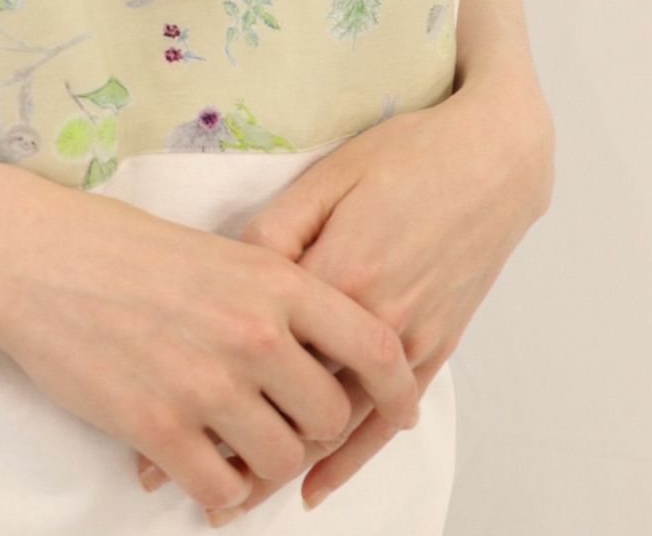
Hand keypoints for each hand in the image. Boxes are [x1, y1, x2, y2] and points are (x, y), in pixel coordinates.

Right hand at [0, 175, 422, 514]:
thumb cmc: (123, 248)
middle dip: (313, 432)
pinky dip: (219, 497)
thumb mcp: (220, 252)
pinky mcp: (158, 428)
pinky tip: (203, 477)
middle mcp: (254, 333)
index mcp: (275, 280)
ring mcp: (207, 383)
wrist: (39, 259)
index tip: (399, 411)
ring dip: (265, 468)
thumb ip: (276, 298)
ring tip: (237, 453)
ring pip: (281, 462)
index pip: (374, 346)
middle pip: (330, 417)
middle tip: (282, 427)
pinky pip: (220, 492)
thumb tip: (318, 353)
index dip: (397, 389)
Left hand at [134, 73, 554, 519]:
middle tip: (172, 476)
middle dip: (232, 442)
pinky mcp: (437, 346)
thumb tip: (227, 269)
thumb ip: (277, 229)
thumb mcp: (330, 176)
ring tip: (228, 497)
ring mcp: (411, 339)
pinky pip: (389, 418)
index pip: (258, 348)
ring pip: (337, 421)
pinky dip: (351, 459)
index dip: (204, 385)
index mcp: (339, 271)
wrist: (496, 159)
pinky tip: (312, 489)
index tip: (155, 412)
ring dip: (282, 462)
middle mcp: (375, 318)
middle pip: (293, 399)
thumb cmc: (406, 155)